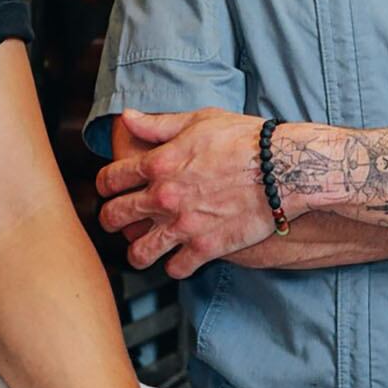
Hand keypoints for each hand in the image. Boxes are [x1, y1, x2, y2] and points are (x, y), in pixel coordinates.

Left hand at [97, 108, 270, 277]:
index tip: (108, 189)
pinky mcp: (206, 247)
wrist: (283, 169)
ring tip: (142, 250)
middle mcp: (163, 197)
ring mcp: (183, 225)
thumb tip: (127, 118)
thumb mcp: (199, 121)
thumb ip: (158, 125)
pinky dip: (175, 266)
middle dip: (110, 220)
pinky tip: (179, 259)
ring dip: (136, 252)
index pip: (109, 179)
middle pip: (114, 217)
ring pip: (139, 253)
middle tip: (116, 222)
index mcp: (158, 164)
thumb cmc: (244, 139)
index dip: (103, 185)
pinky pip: (176, 268)